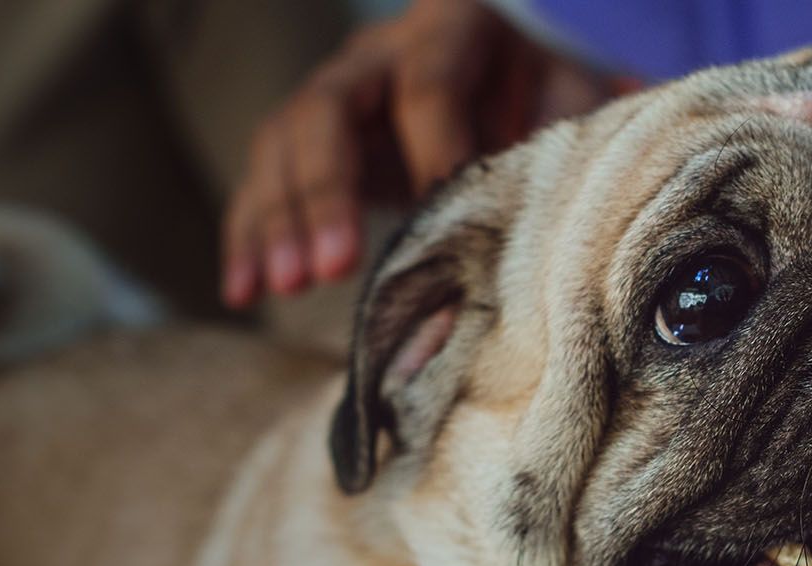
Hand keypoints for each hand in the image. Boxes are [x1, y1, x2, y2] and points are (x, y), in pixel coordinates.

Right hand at [220, 0, 609, 306]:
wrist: (515, 85)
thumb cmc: (547, 99)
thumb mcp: (570, 103)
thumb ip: (567, 139)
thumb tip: (560, 209)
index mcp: (451, 28)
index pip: (428, 85)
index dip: (432, 146)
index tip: (437, 209)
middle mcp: (376, 54)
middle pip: (327, 109)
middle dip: (326, 190)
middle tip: (333, 266)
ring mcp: (331, 94)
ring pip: (282, 144)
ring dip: (278, 219)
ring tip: (285, 286)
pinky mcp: (306, 145)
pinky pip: (262, 182)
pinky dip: (249, 236)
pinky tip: (242, 290)